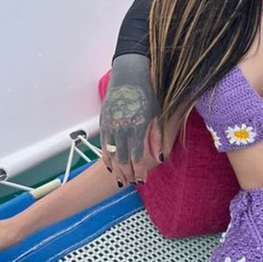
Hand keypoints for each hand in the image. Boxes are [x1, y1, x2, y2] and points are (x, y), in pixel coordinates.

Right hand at [100, 54, 162, 187]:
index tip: (142, 181)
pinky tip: (110, 166)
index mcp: (137, 127)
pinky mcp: (103, 122)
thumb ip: (157, 138)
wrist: (128, 77)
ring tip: (120, 180)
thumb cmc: (147, 96)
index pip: (137, 156)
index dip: (139, 171)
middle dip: (126, 174)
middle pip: (122, 159)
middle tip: (131, 184)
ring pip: (110, 154)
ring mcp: (110, 126)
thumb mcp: (157, 116)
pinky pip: (103, 145)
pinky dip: (106, 157)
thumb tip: (159, 158)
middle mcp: (121, 128)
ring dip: (115, 169)